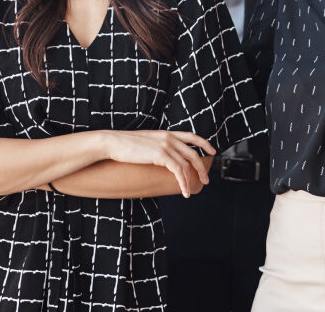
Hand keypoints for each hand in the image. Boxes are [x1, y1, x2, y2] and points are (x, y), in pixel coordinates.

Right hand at [100, 130, 214, 197]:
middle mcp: (169, 138)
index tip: (212, 150)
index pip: (191, 136)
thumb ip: (157, 147)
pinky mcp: (160, 155)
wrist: (112, 142)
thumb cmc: (124, 144)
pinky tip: (184, 190)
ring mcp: (165, 146)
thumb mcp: (145, 142)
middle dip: (201, 168)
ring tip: (191, 190)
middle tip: (205, 179)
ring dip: (191, 179)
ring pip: (186, 164)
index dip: (204, 143)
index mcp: (166, 133)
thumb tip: (162, 158)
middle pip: (193, 153)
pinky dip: (183, 182)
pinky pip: (178, 170)